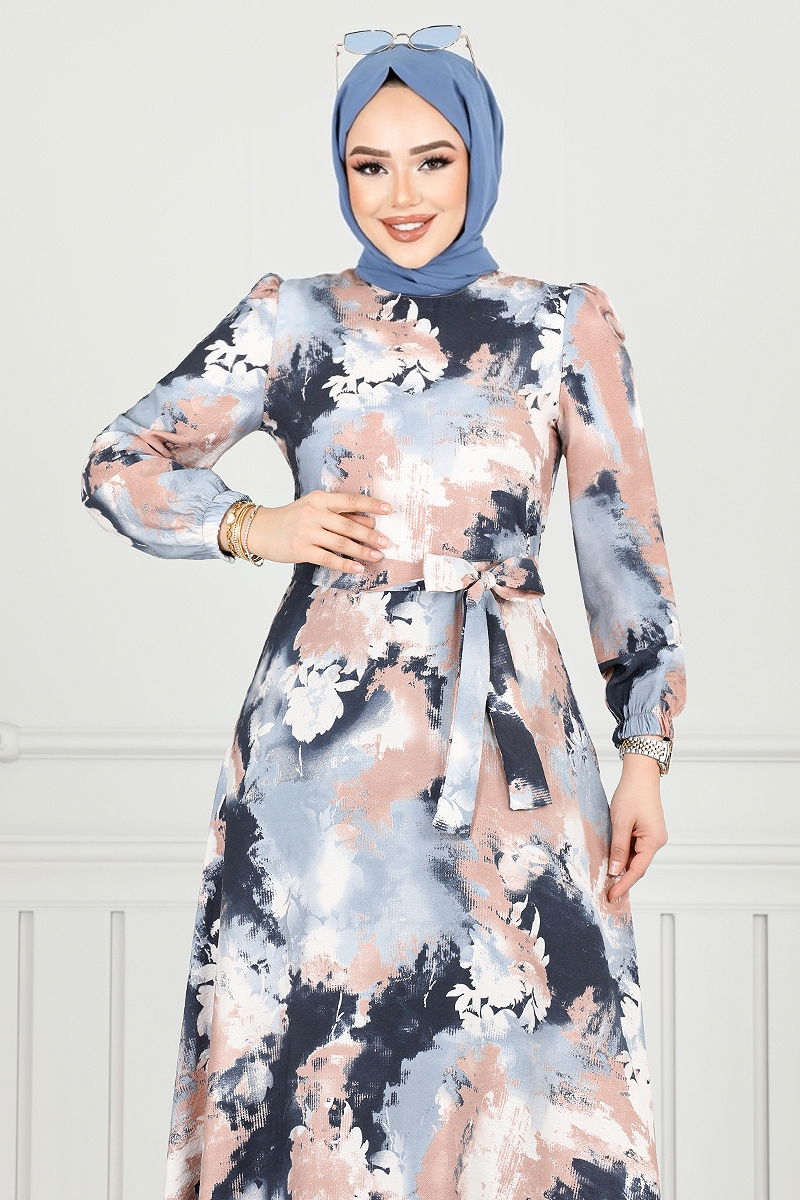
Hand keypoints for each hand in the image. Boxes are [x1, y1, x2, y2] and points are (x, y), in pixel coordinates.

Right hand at [241, 490, 392, 571]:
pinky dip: (345, 564)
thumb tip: (368, 521)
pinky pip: (328, 558)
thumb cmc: (291, 518)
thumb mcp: (314, 508)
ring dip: (362, 551)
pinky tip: (357, 568)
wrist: (261, 529)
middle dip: (370, 535)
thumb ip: (340, 513)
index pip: (350, 500)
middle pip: (348, 525)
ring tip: (377, 556)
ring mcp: (306, 532)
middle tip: (386, 542)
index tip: (389, 509)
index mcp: (319, 499)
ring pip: (341, 543)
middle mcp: (313, 513)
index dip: (371, 505)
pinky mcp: (301, 550)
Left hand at [606, 749, 667, 901]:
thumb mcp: (620, 822)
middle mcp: (656, 841)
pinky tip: (612, 858)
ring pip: (635, 858)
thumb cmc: (632, 794)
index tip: (611, 896)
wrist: (640, 774)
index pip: (637, 871)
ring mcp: (652, 836)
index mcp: (653, 841)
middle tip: (606, 890)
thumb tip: (615, 870)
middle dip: (622, 878)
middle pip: (638, 866)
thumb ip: (618, 848)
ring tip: (606, 876)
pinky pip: (635, 848)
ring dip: (622, 866)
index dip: (623, 885)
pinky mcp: (647, 831)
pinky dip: (624, 855)